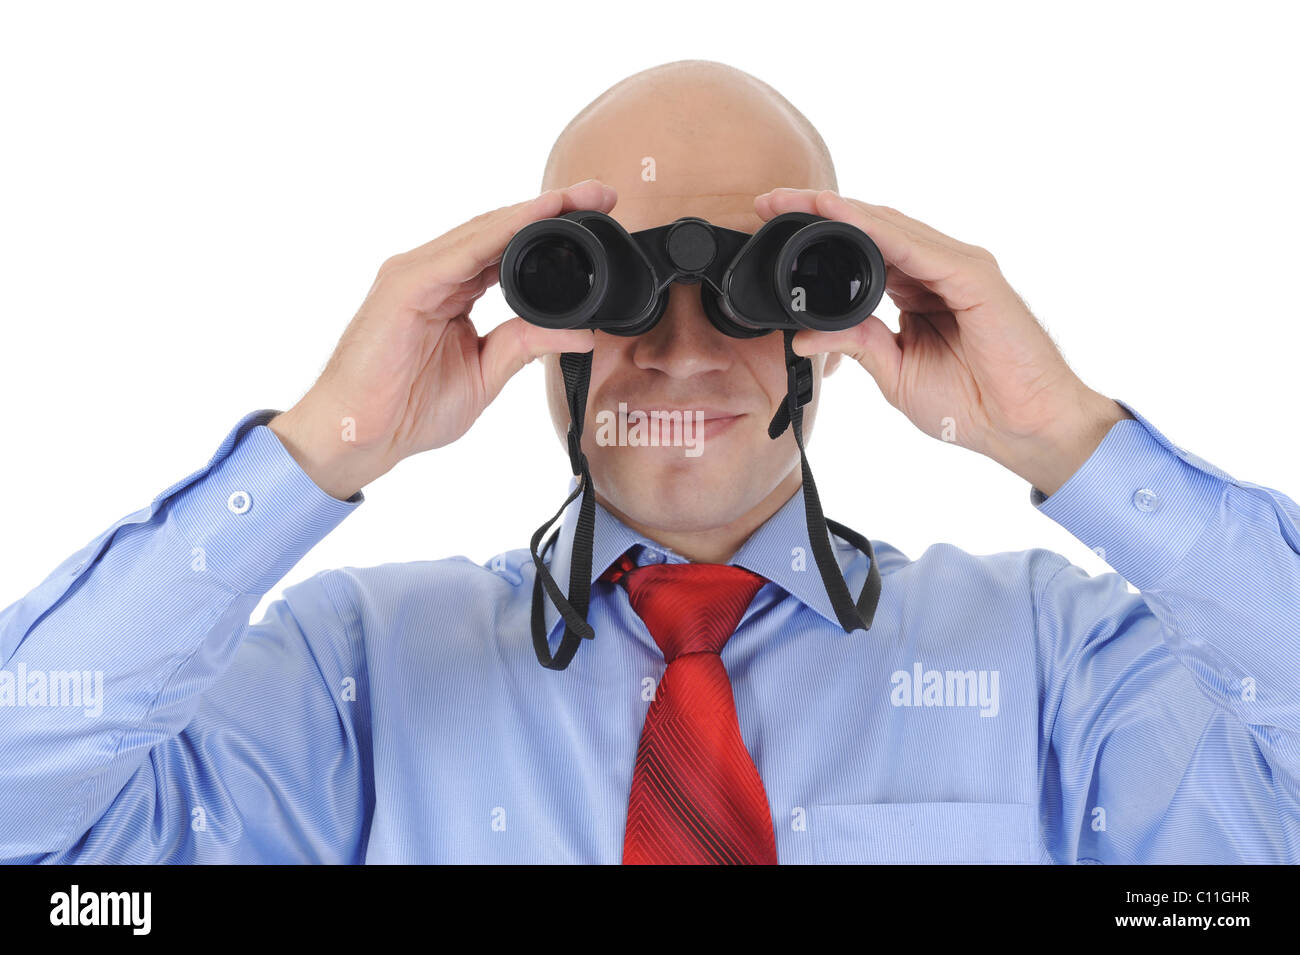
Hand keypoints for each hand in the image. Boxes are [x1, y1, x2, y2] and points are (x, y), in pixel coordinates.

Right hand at [269, 179, 615, 499]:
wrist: (358, 436)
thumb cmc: (408, 409)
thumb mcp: (486, 373)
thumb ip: (526, 344)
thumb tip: (581, 332)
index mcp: (451, 290)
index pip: (506, 249)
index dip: (550, 230)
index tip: (596, 214)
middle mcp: (433, 273)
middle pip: (497, 230)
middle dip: (550, 210)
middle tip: (599, 193)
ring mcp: (415, 275)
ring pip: (480, 233)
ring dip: (530, 213)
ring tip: (573, 198)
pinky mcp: (403, 287)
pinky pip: (458, 255)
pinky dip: (497, 235)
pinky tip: (530, 221)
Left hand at [754, 188, 1130, 496]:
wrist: (1022, 427)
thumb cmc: (972, 404)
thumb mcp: (896, 373)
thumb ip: (857, 345)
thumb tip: (804, 337)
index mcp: (919, 290)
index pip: (864, 250)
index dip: (820, 234)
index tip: (773, 223)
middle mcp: (938, 270)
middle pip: (873, 228)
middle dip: (820, 212)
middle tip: (768, 200)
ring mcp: (959, 268)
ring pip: (891, 228)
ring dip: (842, 212)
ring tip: (797, 199)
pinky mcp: (975, 277)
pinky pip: (917, 248)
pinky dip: (877, 230)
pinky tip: (843, 216)